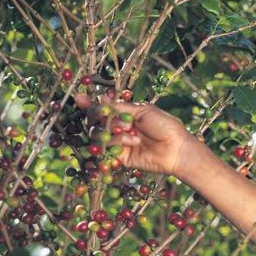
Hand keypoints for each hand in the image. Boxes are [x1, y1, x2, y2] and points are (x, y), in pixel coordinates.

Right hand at [74, 93, 198, 175]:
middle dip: (99, 116)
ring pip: (98, 135)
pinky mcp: (120, 157)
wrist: (177, 149)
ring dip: (113, 130)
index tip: (78, 98)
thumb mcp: (142, 111)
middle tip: (111, 115)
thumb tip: (99, 98)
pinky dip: (116, 143)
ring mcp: (118, 143)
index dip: (89, 104)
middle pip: (94, 122)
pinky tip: (132, 141)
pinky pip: (107, 149)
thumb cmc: (165, 127)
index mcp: (125, 114)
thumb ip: (119, 108)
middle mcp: (119, 128)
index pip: (101, 109)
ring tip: (131, 131)